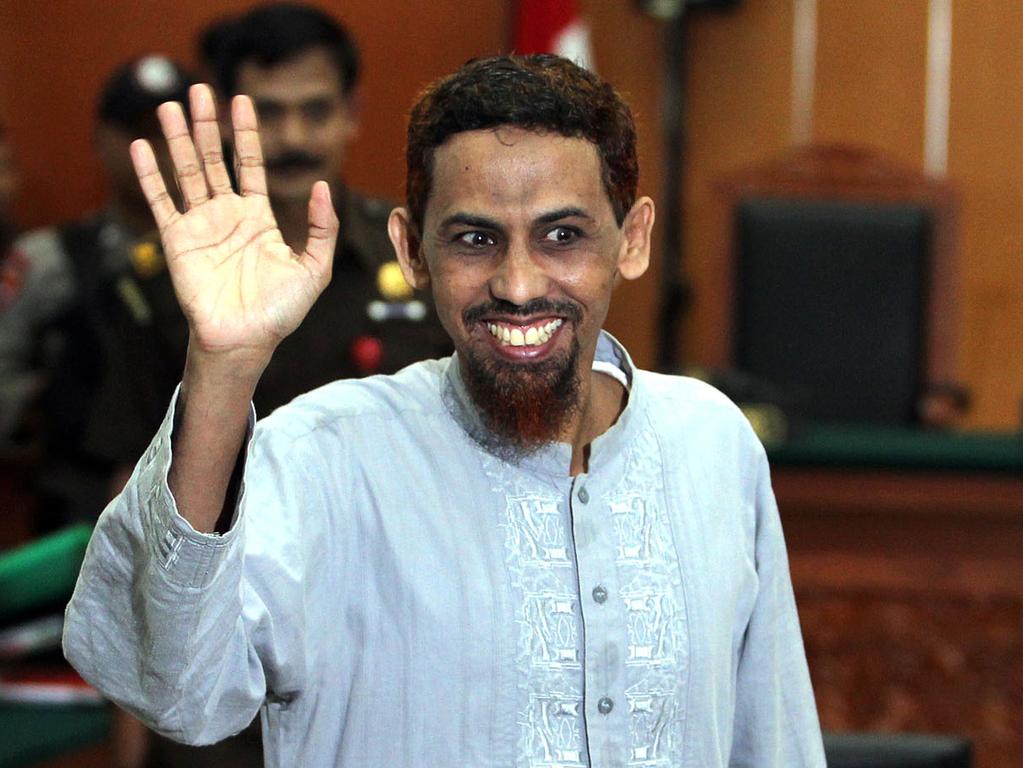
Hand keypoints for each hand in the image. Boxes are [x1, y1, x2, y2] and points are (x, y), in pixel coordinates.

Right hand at [131, 84, 337, 363]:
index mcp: (257, 218)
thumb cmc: (281, 311)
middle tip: (200, 91)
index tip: (242, 102)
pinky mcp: (177, 241)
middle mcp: (226, 216)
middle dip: (207, 126)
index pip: (249, 165)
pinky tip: (142, 147)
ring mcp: (200, 226)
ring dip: (177, 140)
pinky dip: (150, 176)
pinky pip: (161, 202)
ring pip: (186, 172)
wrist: (246, 340)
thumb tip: (325, 187)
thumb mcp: (315, 268)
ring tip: (171, 106)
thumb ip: (323, 229)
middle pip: (213, 160)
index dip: (246, 134)